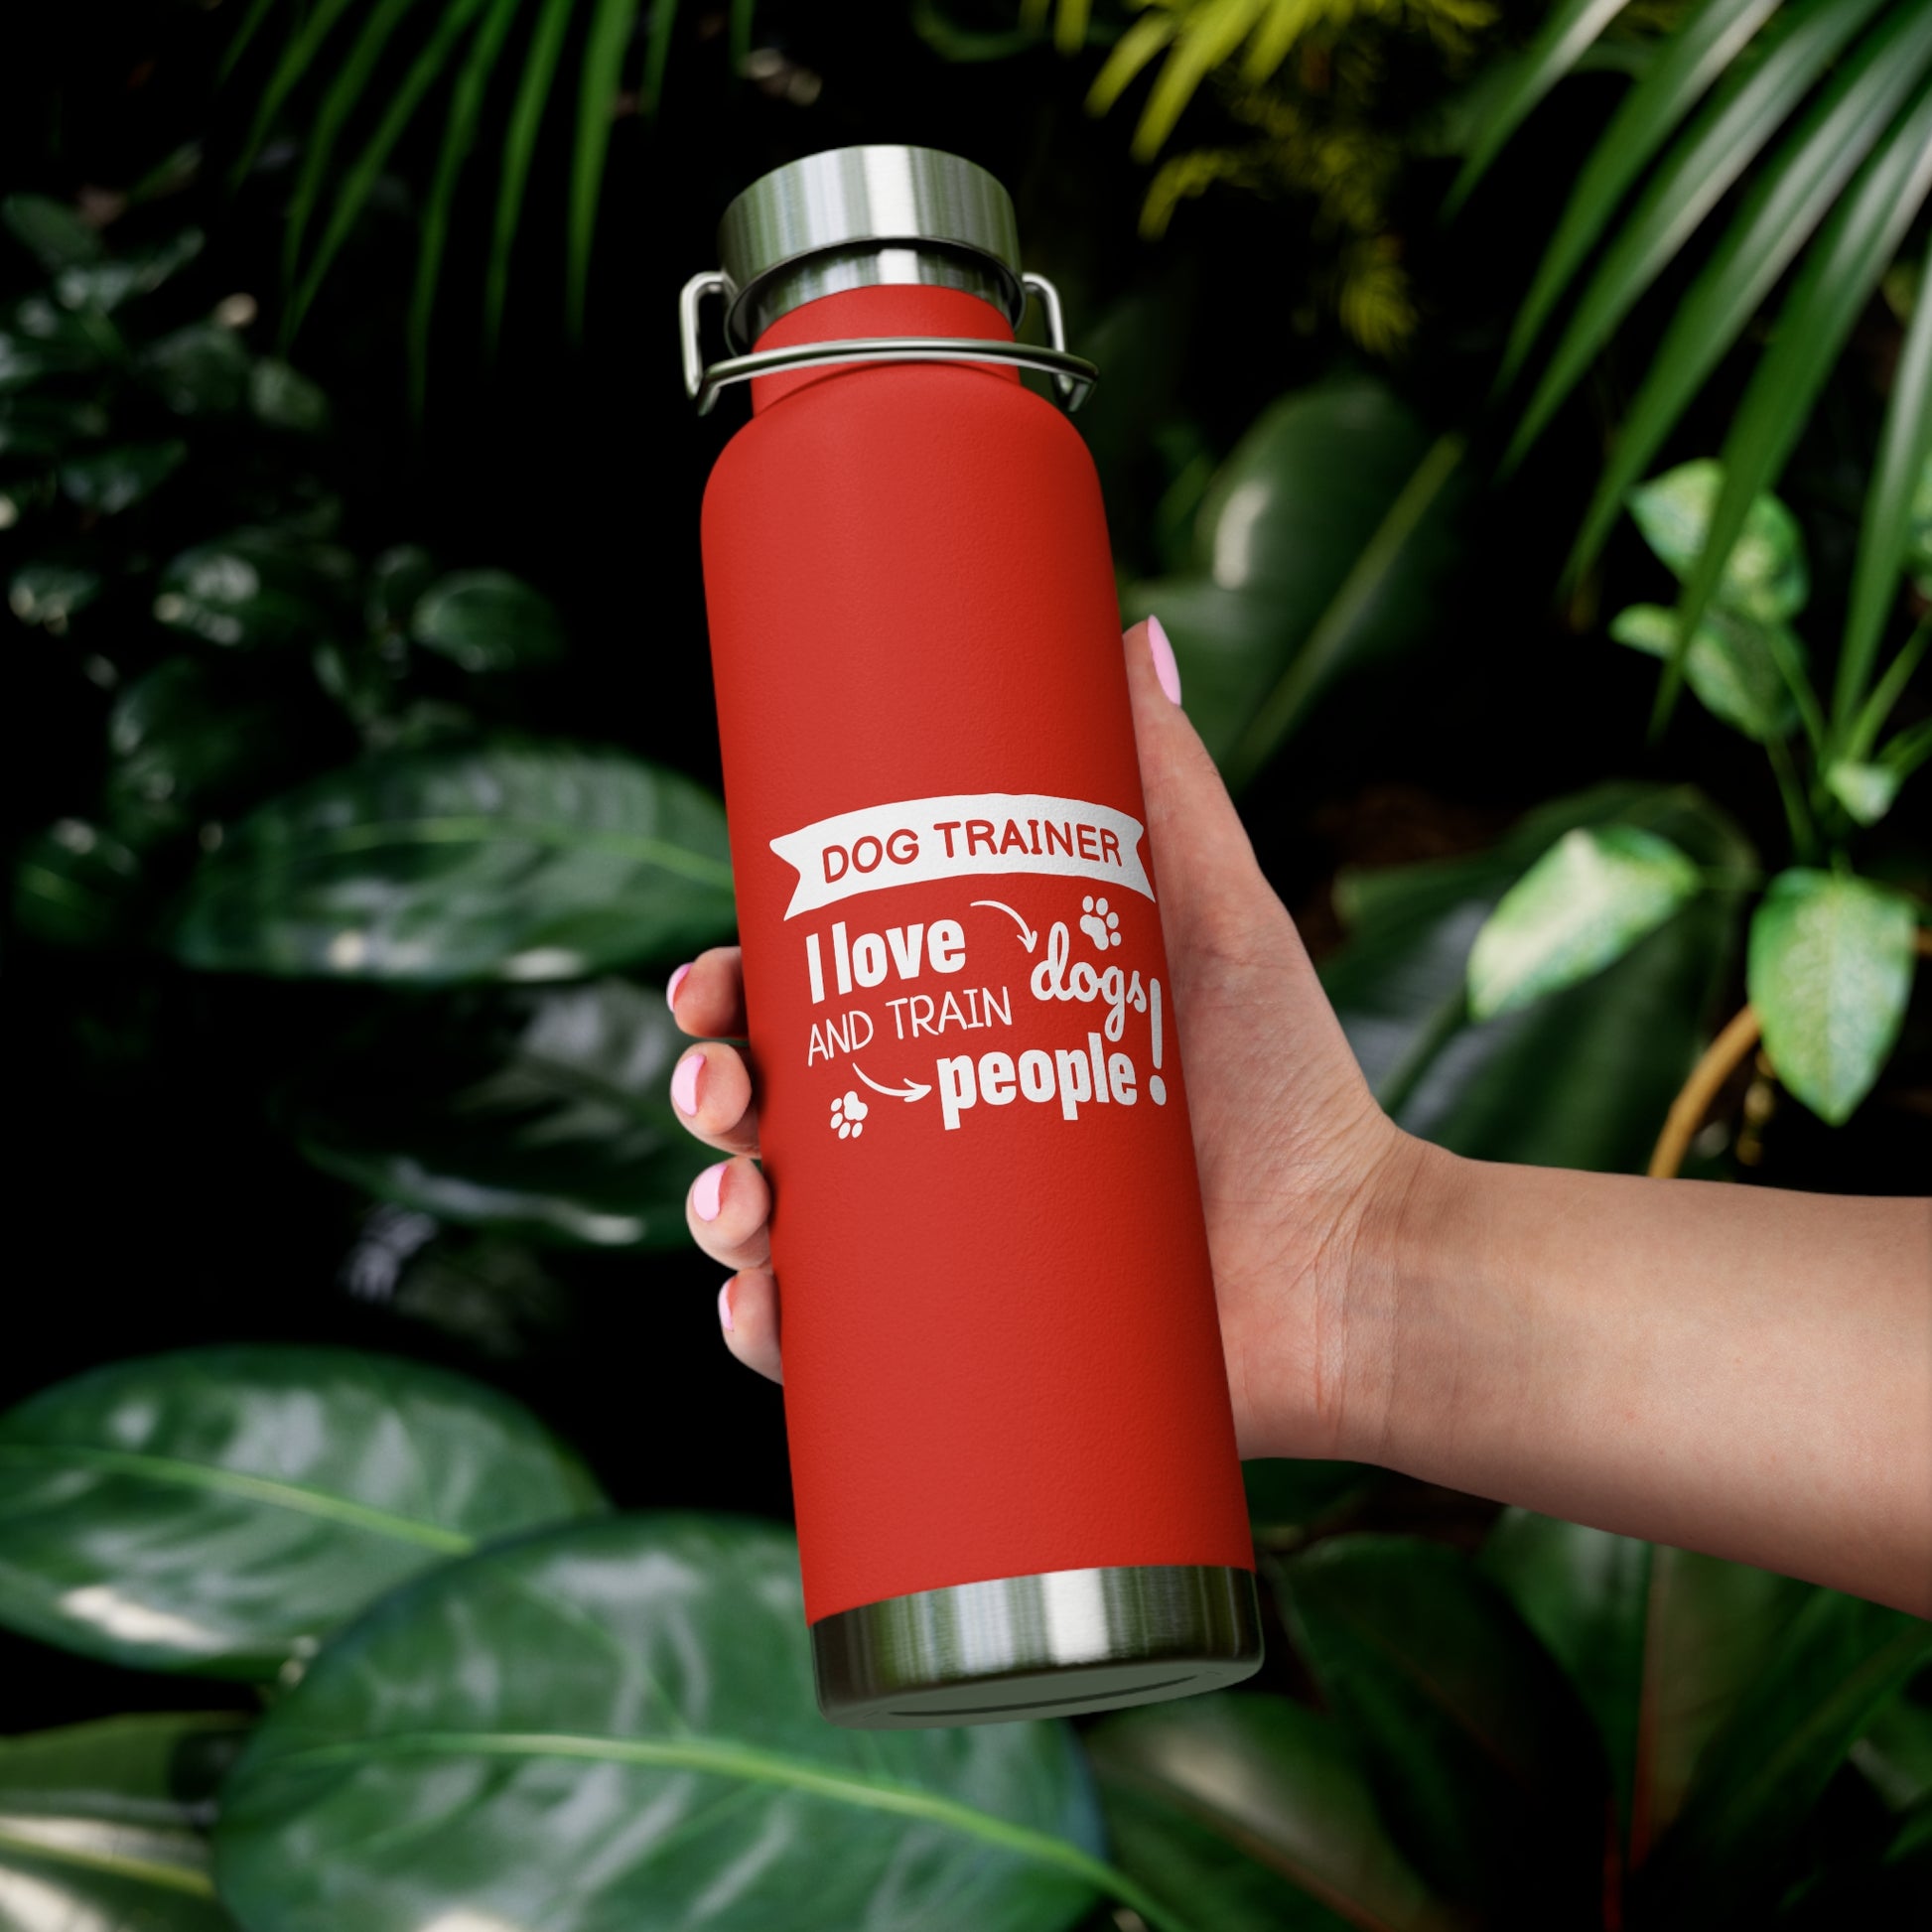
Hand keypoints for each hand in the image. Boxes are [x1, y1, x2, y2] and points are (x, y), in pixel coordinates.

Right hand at [667, 618, 1419, 1459]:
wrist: (1354, 1266)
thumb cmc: (1291, 1088)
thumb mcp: (1212, 916)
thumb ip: (1167, 779)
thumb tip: (1128, 625)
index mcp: (962, 1042)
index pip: (808, 1009)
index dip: (730, 995)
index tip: (708, 980)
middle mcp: (934, 1144)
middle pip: (771, 1115)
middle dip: (711, 1096)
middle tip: (724, 1088)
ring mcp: (943, 1257)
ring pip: (778, 1232)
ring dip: (716, 1213)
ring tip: (739, 1203)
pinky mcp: (964, 1354)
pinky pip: (831, 1355)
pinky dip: (766, 1338)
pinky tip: (756, 1312)